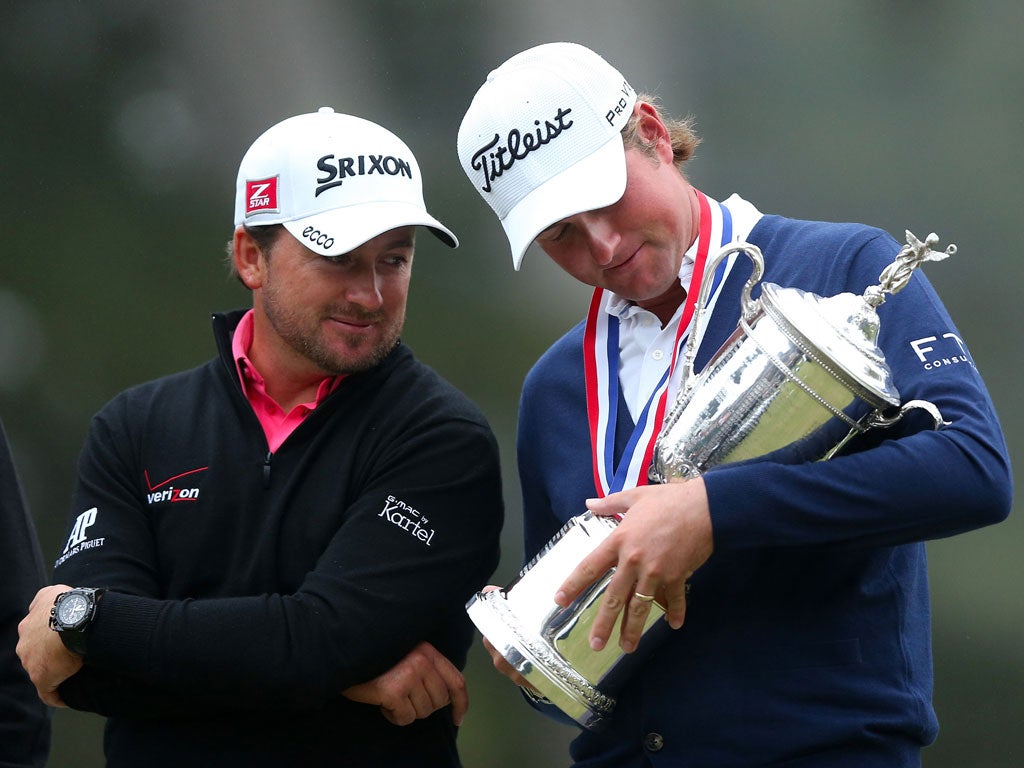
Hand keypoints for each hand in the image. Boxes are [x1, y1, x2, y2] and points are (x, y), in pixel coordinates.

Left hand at [17, 584, 82, 706]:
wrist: (73, 619)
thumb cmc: (66, 603)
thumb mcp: (51, 592)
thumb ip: (42, 599)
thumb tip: (41, 604)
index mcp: (27, 627)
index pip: (35, 637)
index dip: (47, 640)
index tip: (61, 642)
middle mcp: (24, 645)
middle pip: (35, 654)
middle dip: (49, 656)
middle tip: (71, 655)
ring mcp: (30, 663)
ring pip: (41, 671)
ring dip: (55, 672)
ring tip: (75, 672)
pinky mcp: (42, 679)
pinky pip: (48, 694)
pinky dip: (56, 697)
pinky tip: (66, 699)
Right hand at [342, 641, 467, 726]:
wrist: (347, 655)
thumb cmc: (377, 659)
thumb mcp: (408, 656)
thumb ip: (428, 669)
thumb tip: (446, 696)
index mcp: (429, 651)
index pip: (456, 681)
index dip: (461, 703)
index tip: (457, 718)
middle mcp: (423, 661)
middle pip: (439, 701)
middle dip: (423, 706)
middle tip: (405, 697)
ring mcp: (409, 675)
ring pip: (423, 712)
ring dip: (406, 710)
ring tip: (391, 695)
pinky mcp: (395, 691)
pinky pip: (405, 718)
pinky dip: (394, 716)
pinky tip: (383, 702)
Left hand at [553, 479, 712, 653]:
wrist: (704, 507)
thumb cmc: (668, 500)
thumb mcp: (634, 495)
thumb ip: (610, 503)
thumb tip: (590, 502)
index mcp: (619, 540)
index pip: (590, 567)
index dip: (573, 585)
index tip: (560, 601)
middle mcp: (633, 560)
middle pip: (614, 597)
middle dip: (604, 623)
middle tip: (595, 644)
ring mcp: (656, 571)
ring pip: (640, 606)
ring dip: (633, 629)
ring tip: (627, 647)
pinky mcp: (677, 576)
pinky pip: (674, 600)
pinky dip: (675, 613)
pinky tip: (673, 625)